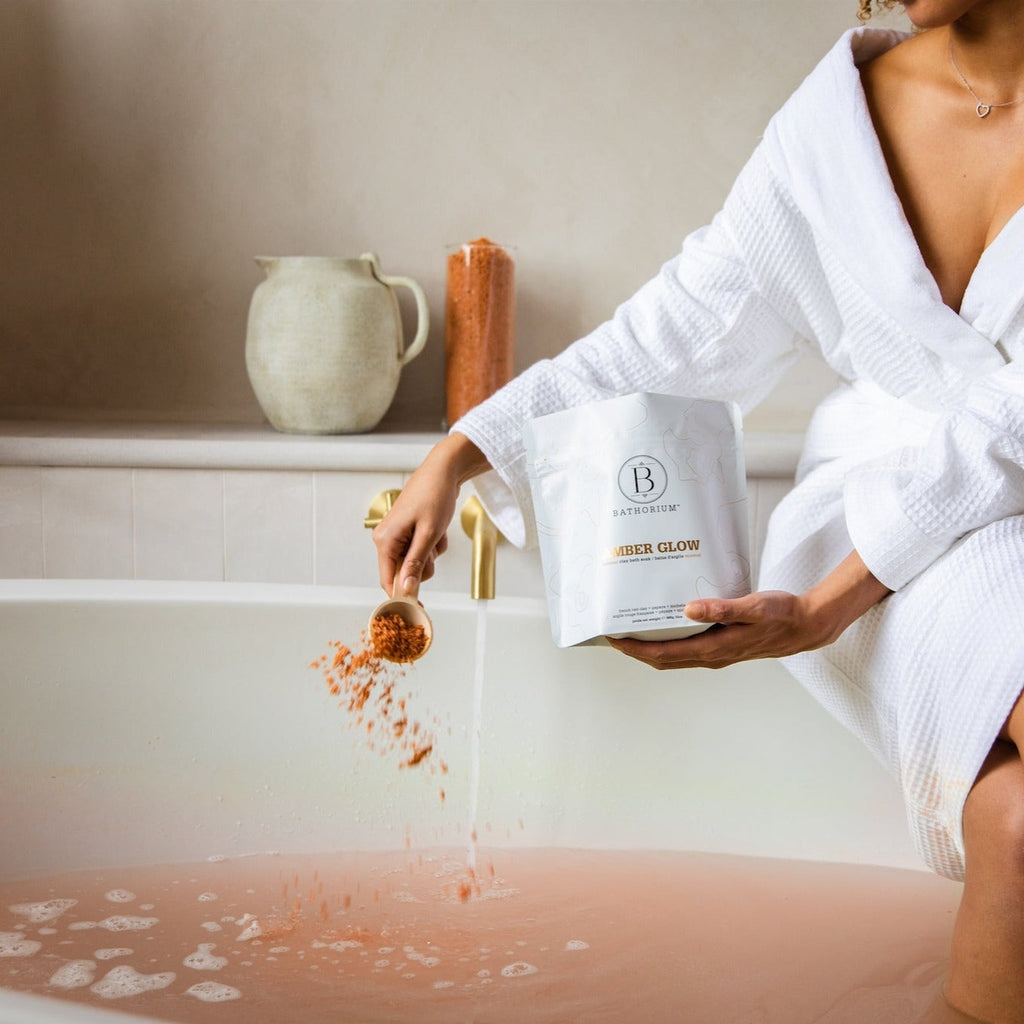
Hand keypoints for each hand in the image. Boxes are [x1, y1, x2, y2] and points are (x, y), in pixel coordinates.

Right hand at [372, 433, 489, 596]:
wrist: (444, 471)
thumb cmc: (434, 496)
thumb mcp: (428, 534)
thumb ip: (415, 563)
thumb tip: (405, 588)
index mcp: (385, 540)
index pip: (388, 580)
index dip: (403, 594)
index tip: (420, 604)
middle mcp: (386, 539)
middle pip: (404, 572)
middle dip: (424, 565)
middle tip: (434, 547)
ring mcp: (396, 535)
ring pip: (416, 561)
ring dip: (431, 553)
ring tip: (437, 533)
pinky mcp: (407, 531)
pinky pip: (421, 549)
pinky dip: (433, 543)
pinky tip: (437, 528)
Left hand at [606, 551, 889, 670]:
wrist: (808, 626)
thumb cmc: (783, 614)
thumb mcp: (753, 607)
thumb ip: (721, 609)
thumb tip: (688, 609)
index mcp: (714, 649)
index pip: (664, 654)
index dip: (635, 649)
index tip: (613, 639)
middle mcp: (712, 656)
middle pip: (663, 659)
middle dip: (635, 650)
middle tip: (612, 635)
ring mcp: (718, 653)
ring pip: (675, 656)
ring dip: (651, 647)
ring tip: (632, 631)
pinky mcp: (724, 646)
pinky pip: (688, 649)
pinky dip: (670, 642)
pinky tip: (666, 625)